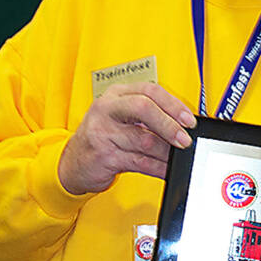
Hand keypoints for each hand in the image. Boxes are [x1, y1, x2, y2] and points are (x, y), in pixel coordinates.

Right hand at [58, 82, 195, 194]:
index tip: (189, 119)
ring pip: (144, 140)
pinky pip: (140, 162)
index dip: (173, 104)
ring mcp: (103, 132)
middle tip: (185, 139)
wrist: (72, 163)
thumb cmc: (101, 137)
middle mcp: (107, 109)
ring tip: (178, 156)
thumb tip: (182, 125)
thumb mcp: (120, 117)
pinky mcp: (105, 156)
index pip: (149, 91)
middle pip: (144, 108)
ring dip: (167, 151)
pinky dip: (158, 167)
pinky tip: (167, 169)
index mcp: (116, 94)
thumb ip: (147, 115)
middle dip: (169, 125)